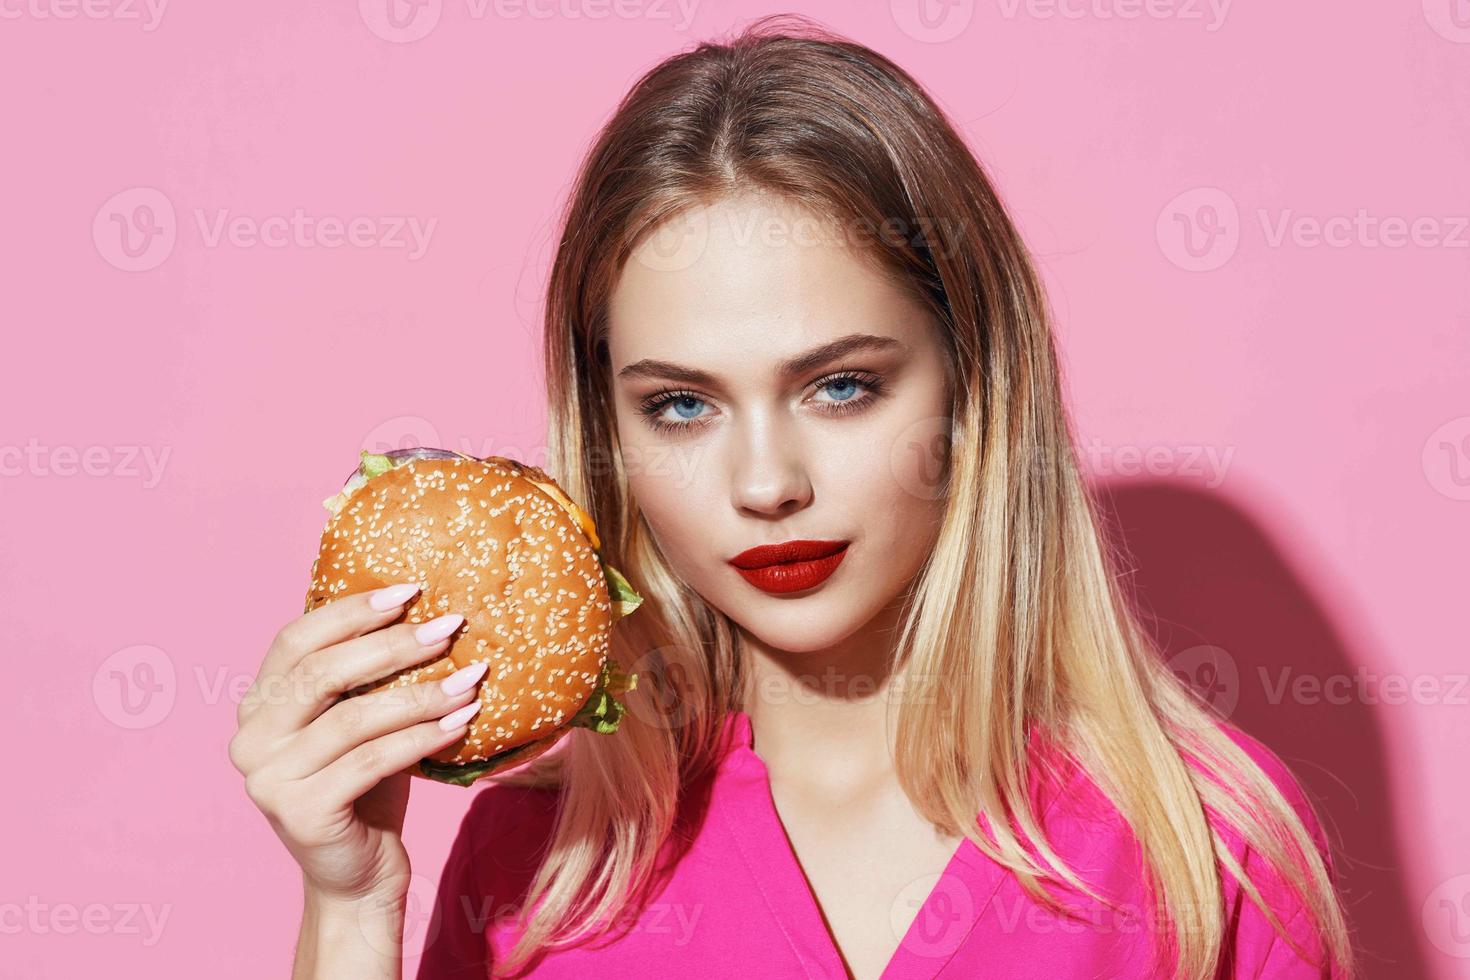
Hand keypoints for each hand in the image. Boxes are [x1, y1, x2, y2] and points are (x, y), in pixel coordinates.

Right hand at [228, 584, 482, 903]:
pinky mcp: (301, 812)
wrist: (358, 875)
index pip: (296, 639)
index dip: (351, 611)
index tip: (411, 590)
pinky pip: (372, 760)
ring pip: (354, 718)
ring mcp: (268, 779)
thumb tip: (425, 609)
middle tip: (449, 628)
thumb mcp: (361, 721)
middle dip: (393, 645)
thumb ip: (365, 676)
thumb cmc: (366, 787)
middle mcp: (249, 739)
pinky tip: (463, 722)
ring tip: (471, 678)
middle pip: (322, 673)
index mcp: (257, 706)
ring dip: (421, 694)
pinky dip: (423, 737)